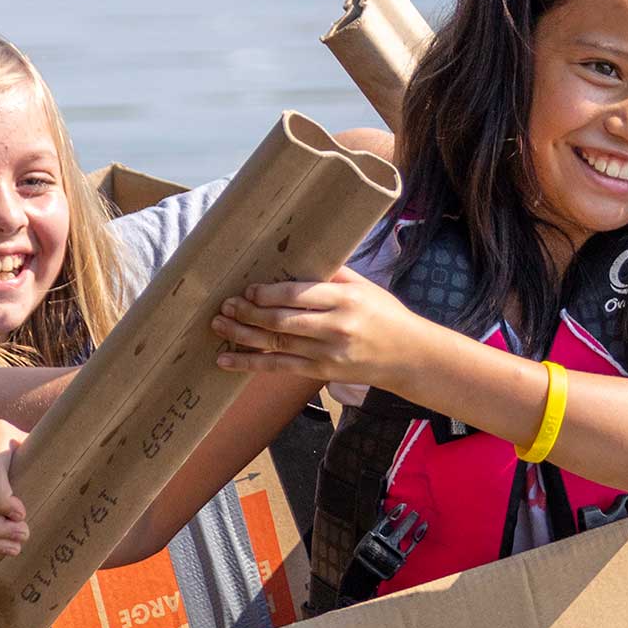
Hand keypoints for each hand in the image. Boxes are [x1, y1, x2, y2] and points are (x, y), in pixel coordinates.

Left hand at [213, 266, 433, 393]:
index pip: (299, 294)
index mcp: (346, 300)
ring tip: (219, 327)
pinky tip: (227, 360)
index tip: (248, 290)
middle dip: (249, 313)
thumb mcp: (364, 287)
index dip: (269, 293)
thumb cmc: (385, 315)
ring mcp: (327, 353)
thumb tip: (298, 254)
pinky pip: (279, 367)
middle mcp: (335, 327)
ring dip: (243, 336)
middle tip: (226, 305)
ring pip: (276, 345)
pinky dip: (251, 364)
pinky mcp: (321, 372)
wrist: (408, 356)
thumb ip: (333, 273)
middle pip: (283, 321)